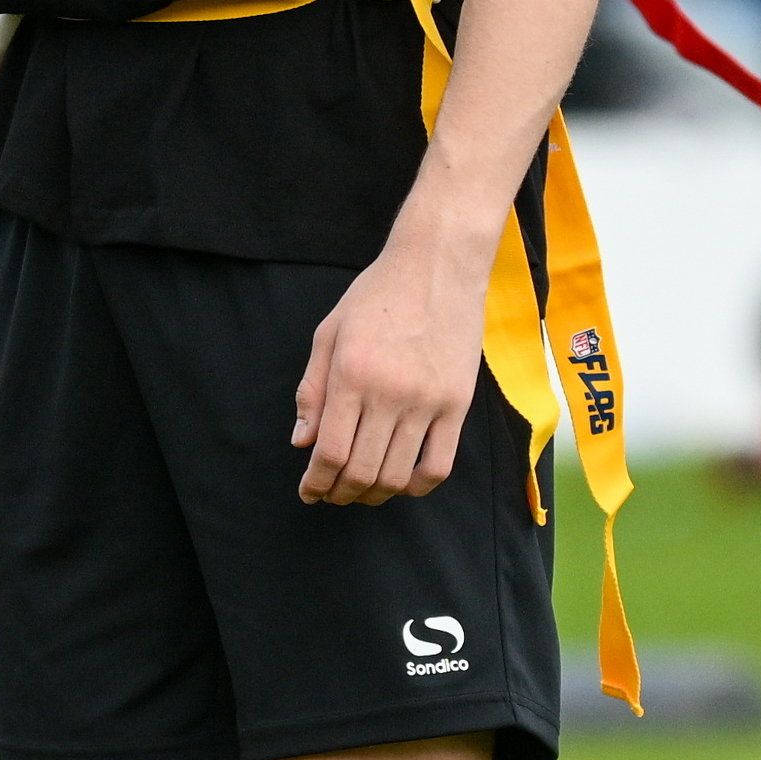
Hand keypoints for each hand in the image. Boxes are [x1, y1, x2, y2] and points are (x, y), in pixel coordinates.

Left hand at [294, 234, 489, 503]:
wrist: (437, 264)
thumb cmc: (376, 295)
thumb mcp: (329, 333)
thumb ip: (312, 390)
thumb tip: (302, 442)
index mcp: (352, 374)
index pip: (330, 452)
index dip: (316, 482)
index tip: (309, 491)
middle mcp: (390, 392)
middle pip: (362, 471)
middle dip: (340, 493)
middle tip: (331, 494)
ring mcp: (428, 401)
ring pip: (398, 475)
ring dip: (374, 495)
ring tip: (362, 491)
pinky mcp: (458, 404)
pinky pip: (439, 464)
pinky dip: (417, 485)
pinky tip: (401, 482)